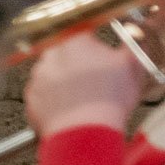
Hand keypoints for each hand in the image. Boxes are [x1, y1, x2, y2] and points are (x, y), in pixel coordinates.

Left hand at [22, 32, 145, 136]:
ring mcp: (38, 77)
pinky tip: (70, 109)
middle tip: (95, 82)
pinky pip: (43, 95)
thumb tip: (133, 33)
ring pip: (53, 74)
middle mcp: (51, 56)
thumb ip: (131, 45)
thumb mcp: (132, 67)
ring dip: (65, 82)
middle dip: (79, 65)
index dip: (95, 49)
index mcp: (76, 42)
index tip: (101, 60)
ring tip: (83, 99)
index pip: (84, 36)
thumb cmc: (109, 101)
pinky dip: (54, 101)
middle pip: (66, 55)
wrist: (86, 132)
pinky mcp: (30, 98)